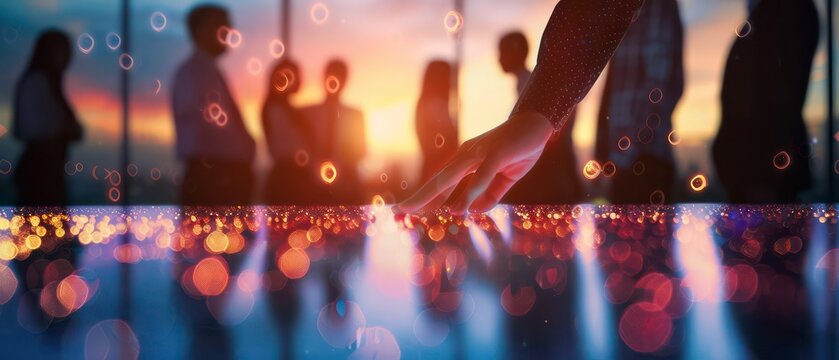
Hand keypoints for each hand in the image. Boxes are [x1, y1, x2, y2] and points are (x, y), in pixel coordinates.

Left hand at [396, 111, 555, 214]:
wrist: (538, 124)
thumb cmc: (518, 150)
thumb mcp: (505, 178)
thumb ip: (490, 194)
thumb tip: (474, 211)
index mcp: (466, 161)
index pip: (442, 183)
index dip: (426, 198)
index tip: (408, 211)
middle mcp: (467, 155)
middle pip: (439, 180)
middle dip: (419, 196)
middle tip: (399, 211)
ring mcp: (480, 153)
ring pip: (451, 177)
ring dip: (433, 195)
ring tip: (416, 209)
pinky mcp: (497, 153)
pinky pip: (481, 175)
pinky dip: (470, 192)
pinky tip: (461, 208)